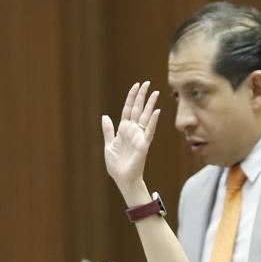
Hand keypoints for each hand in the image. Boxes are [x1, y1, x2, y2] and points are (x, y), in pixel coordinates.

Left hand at [101, 81, 160, 202]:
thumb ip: (108, 130)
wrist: (123, 178)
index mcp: (124, 130)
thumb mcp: (109, 145)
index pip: (128, 109)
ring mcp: (139, 136)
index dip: (131, 97)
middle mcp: (133, 131)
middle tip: (147, 83)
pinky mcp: (144, 144)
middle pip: (138, 109)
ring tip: (155, 93)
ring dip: (150, 105)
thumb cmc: (117, 164)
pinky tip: (156, 111)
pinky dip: (153, 121)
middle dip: (142, 96)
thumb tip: (105, 116)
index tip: (136, 85)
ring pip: (145, 117)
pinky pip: (149, 131)